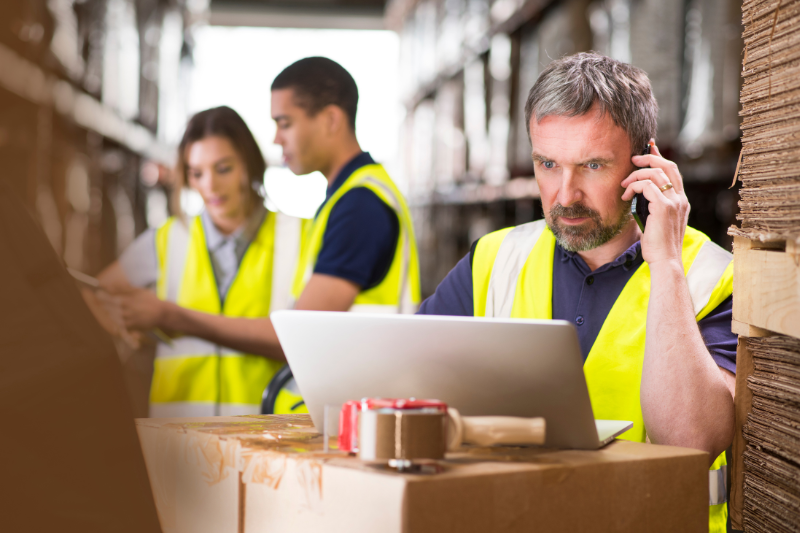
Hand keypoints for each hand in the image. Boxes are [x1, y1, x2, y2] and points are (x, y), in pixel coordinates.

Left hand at [101, 287, 166, 330]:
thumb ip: (121, 288)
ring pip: (111, 316)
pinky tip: (116, 316)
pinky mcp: (129, 327)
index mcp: (125, 301)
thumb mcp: (137, 291)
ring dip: (108, 311)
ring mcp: (126, 320)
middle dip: (102, 303)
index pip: (107, 299)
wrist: (161, 314)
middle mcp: (124, 312)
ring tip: (108, 307)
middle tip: (98, 299)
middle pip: (107, 308)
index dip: (100, 296)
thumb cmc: (150, 300)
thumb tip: (107, 285)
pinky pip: (118, 324)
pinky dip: (115, 320)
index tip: (96, 292)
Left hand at [621, 142, 689, 266]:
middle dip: (649, 157)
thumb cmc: (657, 245)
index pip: (673, 172)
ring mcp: (674, 202)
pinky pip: (647, 186)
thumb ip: (653, 206)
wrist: (665, 261)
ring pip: (655, 174)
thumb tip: (638, 194)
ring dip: (636, 175)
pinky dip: (634, 186)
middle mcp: (681, 199)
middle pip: (668, 166)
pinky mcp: (664, 207)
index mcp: (680, 201)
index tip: (649, 148)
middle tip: (633, 158)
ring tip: (624, 184)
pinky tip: (625, 195)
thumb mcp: (656, 221)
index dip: (660, 158)